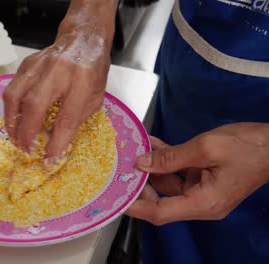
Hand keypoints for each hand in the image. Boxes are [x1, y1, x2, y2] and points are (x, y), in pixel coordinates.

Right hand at [2, 0, 116, 160]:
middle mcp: (58, 70)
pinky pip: (12, 89)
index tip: (48, 159)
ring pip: (15, 95)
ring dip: (12, 122)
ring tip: (15, 138)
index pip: (67, 117)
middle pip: (35, 105)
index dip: (56, 142)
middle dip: (27, 132)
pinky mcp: (26, 64)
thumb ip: (75, 119)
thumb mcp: (95, 98)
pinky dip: (11, 109)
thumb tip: (55, 145)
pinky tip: (15, 120)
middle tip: (25, 150)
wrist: (82, 38)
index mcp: (83, 80)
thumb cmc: (92, 71)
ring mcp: (38, 64)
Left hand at [126, 123, 268, 224]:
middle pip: (162, 199)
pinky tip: (153, 145)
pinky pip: (180, 173)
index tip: (116, 197)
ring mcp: (203, 192)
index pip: (160, 212)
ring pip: (168, 183)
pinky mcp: (205, 180)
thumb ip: (171, 158)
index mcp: (203, 203)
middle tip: (123, 166)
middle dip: (141, 182)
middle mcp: (202, 203)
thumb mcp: (205, 148)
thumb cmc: (249, 147)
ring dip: (152, 166)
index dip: (135, 205)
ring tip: (137, 148)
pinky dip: (167, 160)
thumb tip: (143, 163)